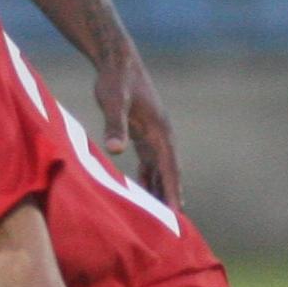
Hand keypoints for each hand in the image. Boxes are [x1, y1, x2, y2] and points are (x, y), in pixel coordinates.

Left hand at [96, 52, 182, 205]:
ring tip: (162, 216)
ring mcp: (154, 134)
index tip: (176, 215)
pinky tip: (143, 192)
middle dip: (171, 197)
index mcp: (159, 131)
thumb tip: (115, 149)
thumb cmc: (115, 79)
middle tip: (175, 227)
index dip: (172, 192)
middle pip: (169, 173)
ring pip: (161, 169)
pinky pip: (150, 161)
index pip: (169, 169)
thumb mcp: (112, 101)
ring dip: (161, 190)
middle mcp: (162, 135)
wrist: (117, 59)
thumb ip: (114, 124)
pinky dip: (150, 178)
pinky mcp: (144, 132)